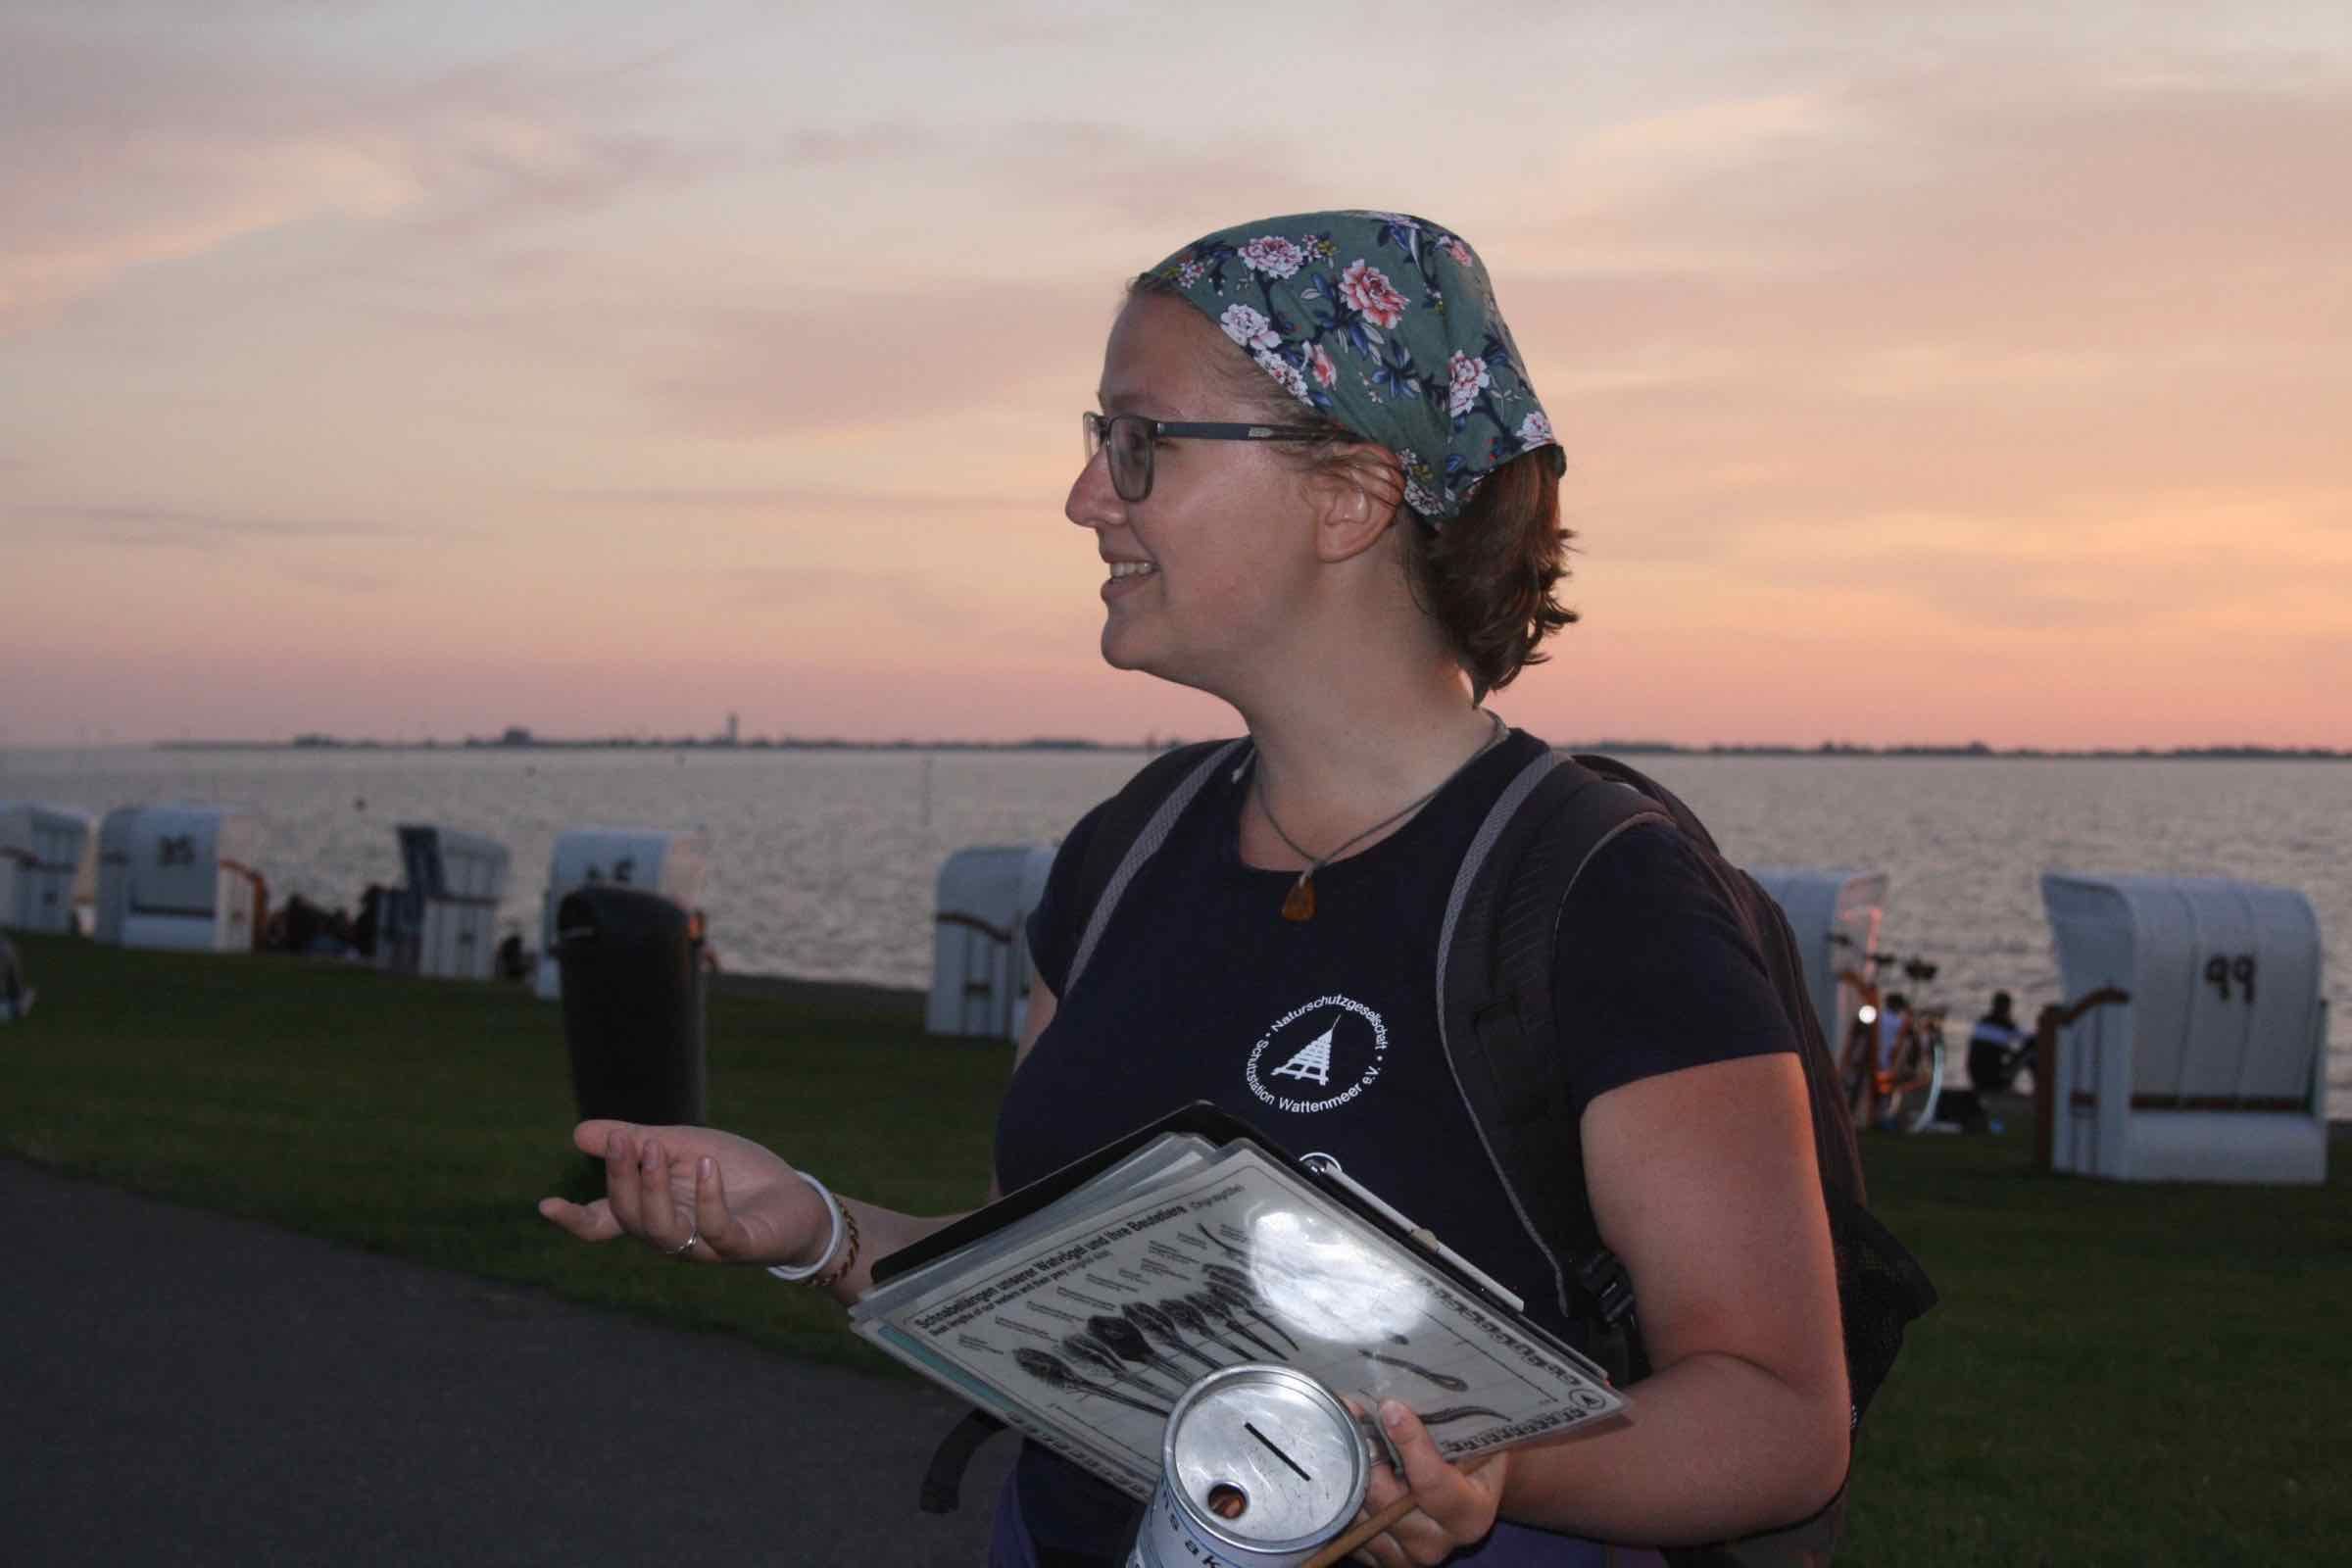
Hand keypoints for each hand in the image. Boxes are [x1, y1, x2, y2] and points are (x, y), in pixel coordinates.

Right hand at [536, 1120, 833, 1269]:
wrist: (796, 1198)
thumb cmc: (736, 1173)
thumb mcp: (683, 1146)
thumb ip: (638, 1142)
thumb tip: (580, 1133)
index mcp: (652, 1211)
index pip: (603, 1223)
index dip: (574, 1219)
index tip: (545, 1205)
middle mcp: (671, 1234)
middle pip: (629, 1219)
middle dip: (621, 1179)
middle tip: (623, 1141)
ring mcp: (704, 1245)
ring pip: (662, 1232)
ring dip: (653, 1189)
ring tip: (654, 1147)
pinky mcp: (740, 1247)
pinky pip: (716, 1231)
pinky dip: (708, 1199)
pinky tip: (707, 1165)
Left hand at [1344, 1402, 1509, 1566]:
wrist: (1466, 1491)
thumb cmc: (1470, 1455)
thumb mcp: (1475, 1435)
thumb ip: (1448, 1421)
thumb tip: (1403, 1396)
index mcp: (1470, 1513)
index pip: (1433, 1483)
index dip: (1410, 1444)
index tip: (1389, 1408)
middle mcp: (1437, 1543)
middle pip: (1386, 1504)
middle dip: (1366, 1456)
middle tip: (1353, 1413)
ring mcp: (1405, 1556)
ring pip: (1360, 1517)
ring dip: (1347, 1473)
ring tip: (1344, 1432)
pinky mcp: (1378, 1559)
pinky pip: (1348, 1529)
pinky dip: (1341, 1496)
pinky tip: (1343, 1464)